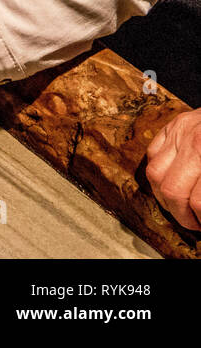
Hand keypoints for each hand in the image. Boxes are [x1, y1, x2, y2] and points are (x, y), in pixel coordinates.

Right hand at [146, 106, 200, 230]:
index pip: (198, 202)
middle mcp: (193, 143)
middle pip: (172, 190)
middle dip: (182, 215)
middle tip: (195, 223)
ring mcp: (179, 132)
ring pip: (155, 174)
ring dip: (164, 197)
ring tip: (180, 207)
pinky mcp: (172, 125)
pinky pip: (153, 154)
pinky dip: (158, 172)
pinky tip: (171, 182)